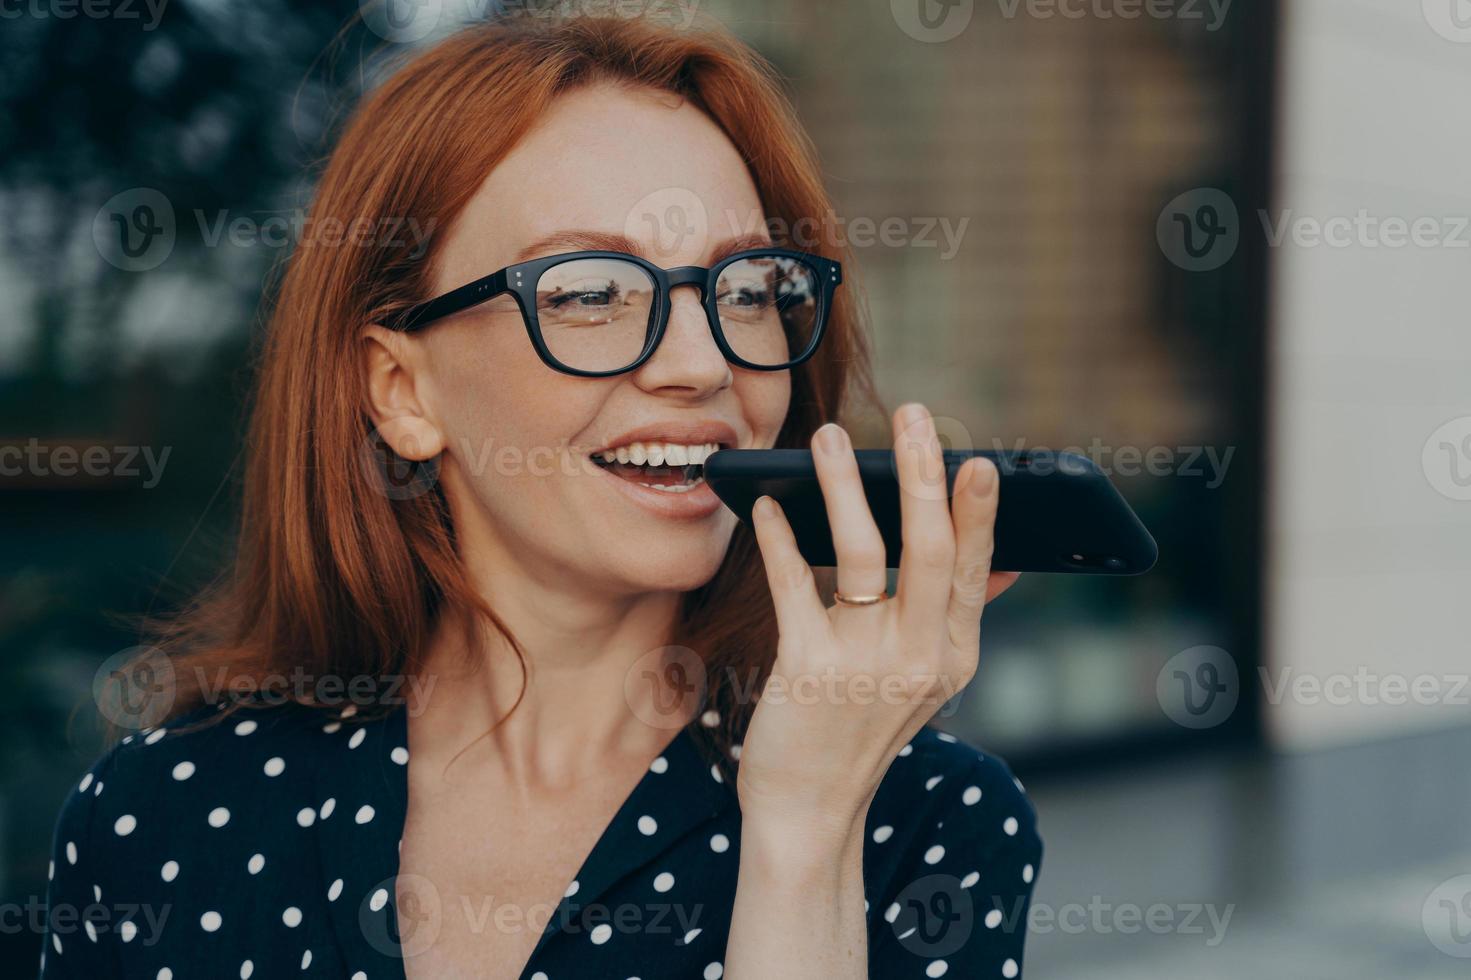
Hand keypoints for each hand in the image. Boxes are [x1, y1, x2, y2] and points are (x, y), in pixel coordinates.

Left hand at [734, 403, 1018, 846]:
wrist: (811, 808)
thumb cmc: (862, 729)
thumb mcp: (926, 680)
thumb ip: (957, 618)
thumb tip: (1008, 563)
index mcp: (953, 653)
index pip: (975, 569)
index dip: (979, 512)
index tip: (980, 460)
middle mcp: (919, 656)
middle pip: (930, 549)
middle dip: (923, 474)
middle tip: (914, 414)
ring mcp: (865, 664)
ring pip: (862, 554)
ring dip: (846, 488)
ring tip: (831, 438)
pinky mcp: (808, 670)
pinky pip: (794, 586)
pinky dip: (780, 539)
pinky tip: (767, 506)